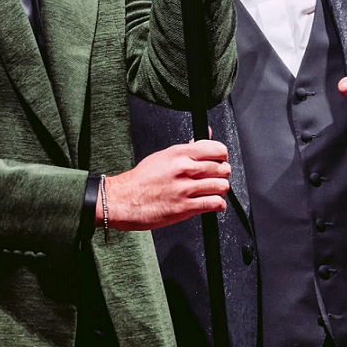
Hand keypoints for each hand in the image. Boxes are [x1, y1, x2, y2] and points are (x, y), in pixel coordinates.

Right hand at [97, 139, 230, 230]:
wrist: (124, 199)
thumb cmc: (141, 179)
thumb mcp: (164, 156)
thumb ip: (187, 148)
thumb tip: (204, 137)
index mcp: (179, 153)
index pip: (216, 150)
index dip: (222, 156)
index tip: (220, 160)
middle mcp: (184, 169)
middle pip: (222, 168)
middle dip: (222, 174)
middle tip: (216, 177)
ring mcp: (185, 189)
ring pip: (221, 186)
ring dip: (220, 190)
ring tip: (213, 191)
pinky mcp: (184, 208)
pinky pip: (214, 204)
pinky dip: (218, 205)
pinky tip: (212, 203)